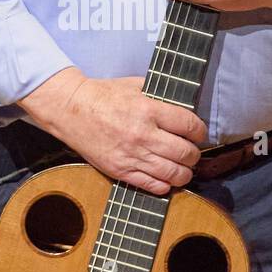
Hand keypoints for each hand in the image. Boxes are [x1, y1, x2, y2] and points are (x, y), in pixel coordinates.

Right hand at [19, 68, 206, 194]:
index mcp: (149, 110)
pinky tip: (166, 179)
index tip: (198, 133)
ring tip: (183, 168)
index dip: (200, 132)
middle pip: (186, 153)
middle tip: (191, 152)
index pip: (190, 126)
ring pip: (173, 174)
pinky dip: (165, 185)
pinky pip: (152, 185)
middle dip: (194, 155)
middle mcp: (143, 135)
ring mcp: (132, 156)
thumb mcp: (135, 86)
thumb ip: (160, 97)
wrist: (71, 110)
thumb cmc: (103, 95)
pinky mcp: (120, 170)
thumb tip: (183, 107)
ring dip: (184, 173)